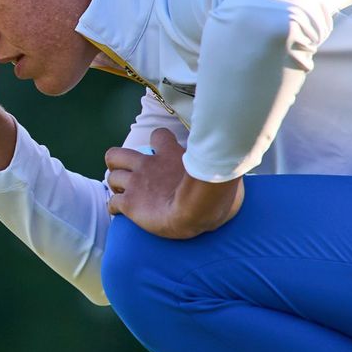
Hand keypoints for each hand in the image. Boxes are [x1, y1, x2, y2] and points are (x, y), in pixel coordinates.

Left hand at [105, 127, 242, 238]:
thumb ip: (220, 164)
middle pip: (116, 154)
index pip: (158, 136)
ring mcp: (136, 184)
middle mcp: (148, 165)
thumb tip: (240, 162)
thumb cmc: (215, 190)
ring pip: (111, 178)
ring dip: (116, 186)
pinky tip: (123, 215)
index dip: (156, 145)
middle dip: (117, 163)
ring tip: (124, 195)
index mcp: (170, 154)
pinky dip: (115, 209)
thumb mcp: (220, 168)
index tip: (161, 155)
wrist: (197, 208)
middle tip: (128, 175)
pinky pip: (113, 204)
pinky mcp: (130, 204)